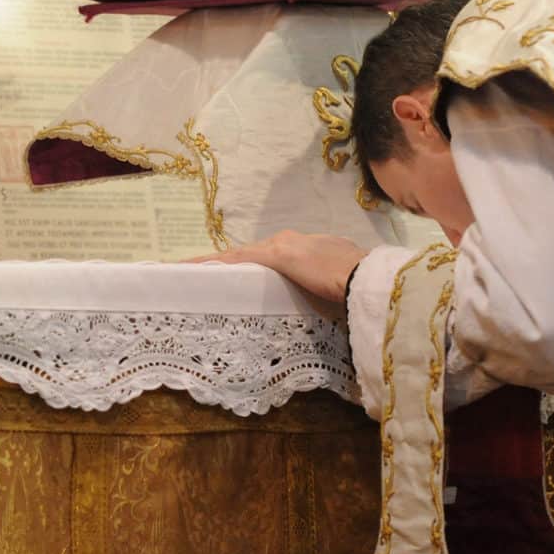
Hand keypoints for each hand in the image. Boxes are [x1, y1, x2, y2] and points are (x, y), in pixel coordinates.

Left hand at [189, 230, 367, 305]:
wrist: (365, 279)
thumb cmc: (359, 291)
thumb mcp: (341, 292)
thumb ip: (329, 296)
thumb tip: (329, 313)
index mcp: (312, 248)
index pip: (277, 257)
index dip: (261, 267)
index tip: (248, 276)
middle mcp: (292, 241)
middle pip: (254, 255)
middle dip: (234, 266)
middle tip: (211, 276)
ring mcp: (281, 246)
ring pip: (239, 256)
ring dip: (216, 264)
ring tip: (190, 271)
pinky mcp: (272, 255)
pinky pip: (233, 259)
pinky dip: (210, 264)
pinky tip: (188, 269)